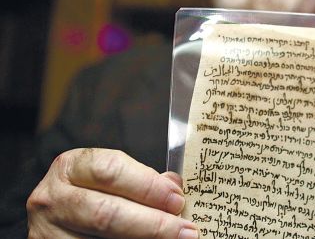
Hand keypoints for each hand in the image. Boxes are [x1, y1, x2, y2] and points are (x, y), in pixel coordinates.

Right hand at [27, 148, 198, 238]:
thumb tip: (174, 185)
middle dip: (152, 222)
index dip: (148, 186)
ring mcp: (47, 231)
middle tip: (184, 229)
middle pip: (107, 212)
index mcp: (70, 167)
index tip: (177, 199)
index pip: (111, 170)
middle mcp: (53, 198)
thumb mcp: (109, 179)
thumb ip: (140, 180)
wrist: (59, 220)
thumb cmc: (90, 194)